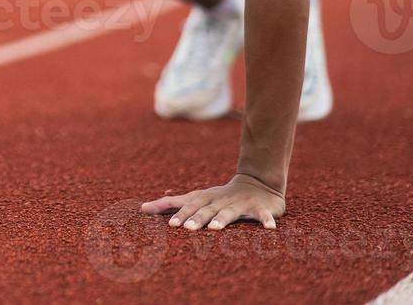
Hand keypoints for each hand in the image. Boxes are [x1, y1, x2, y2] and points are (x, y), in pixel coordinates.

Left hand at [140, 174, 284, 230]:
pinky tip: (269, 229)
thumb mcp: (197, 198)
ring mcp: (240, 204)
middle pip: (207, 209)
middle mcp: (221, 200)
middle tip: (186, 228)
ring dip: (222, 219)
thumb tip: (142, 208)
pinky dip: (266, 221)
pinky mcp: (260, 209)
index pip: (190, 205)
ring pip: (230, 212)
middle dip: (197, 218)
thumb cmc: (220, 196)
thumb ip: (171, 204)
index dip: (180, 213)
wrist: (258, 183)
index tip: (169, 224)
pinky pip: (263, 215)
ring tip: (214, 228)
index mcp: (206, 198)